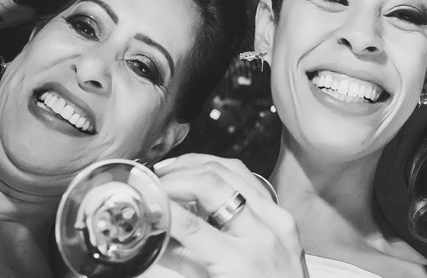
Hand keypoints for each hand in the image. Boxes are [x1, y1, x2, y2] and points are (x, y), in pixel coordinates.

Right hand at [152, 154, 308, 277]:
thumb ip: (181, 259)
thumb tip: (155, 235)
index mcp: (242, 262)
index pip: (190, 225)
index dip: (161, 208)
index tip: (143, 202)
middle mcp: (264, 233)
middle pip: (213, 186)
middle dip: (176, 178)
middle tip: (153, 183)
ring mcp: (278, 220)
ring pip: (233, 172)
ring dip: (197, 165)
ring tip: (170, 171)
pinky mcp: (283, 215)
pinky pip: (250, 180)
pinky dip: (222, 171)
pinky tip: (202, 173)